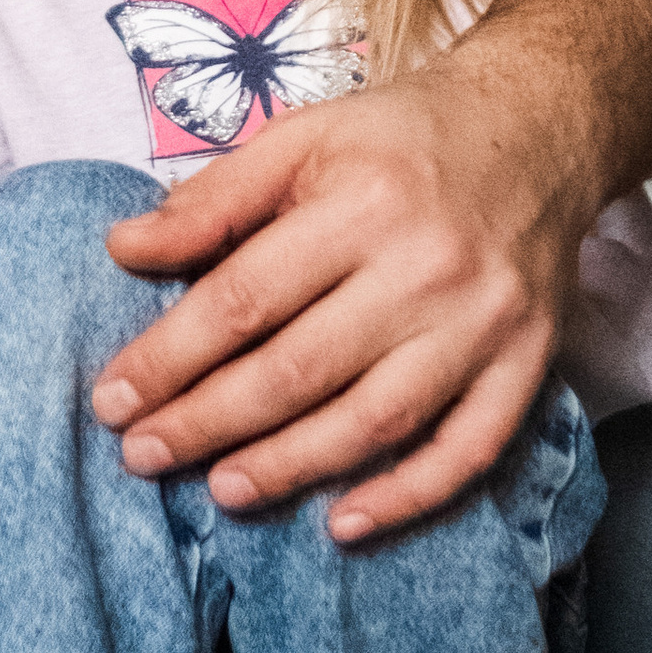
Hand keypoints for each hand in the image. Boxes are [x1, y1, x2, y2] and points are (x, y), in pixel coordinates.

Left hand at [90, 53, 593, 539]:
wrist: (538, 129)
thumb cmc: (400, 139)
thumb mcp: (301, 138)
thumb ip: (213, 199)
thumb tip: (123, 249)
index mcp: (362, 204)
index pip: (245, 299)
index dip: (171, 356)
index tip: (113, 399)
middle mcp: (426, 270)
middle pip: (300, 369)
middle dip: (210, 422)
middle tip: (143, 457)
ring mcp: (483, 326)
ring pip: (376, 420)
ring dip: (292, 467)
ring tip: (222, 491)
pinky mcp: (528, 363)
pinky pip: (469, 450)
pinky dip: (408, 496)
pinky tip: (342, 523)